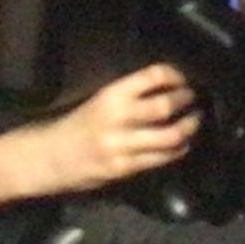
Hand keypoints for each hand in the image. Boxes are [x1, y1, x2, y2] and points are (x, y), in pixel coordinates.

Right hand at [36, 61, 198, 192]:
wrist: (48, 157)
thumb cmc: (77, 125)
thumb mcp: (100, 101)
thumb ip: (130, 96)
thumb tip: (170, 87)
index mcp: (110, 95)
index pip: (151, 77)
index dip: (174, 75)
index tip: (184, 78)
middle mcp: (116, 118)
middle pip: (164, 107)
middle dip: (186, 101)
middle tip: (196, 98)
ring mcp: (120, 146)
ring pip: (168, 137)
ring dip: (188, 128)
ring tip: (195, 121)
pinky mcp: (123, 168)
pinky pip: (159, 159)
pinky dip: (177, 150)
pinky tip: (181, 145)